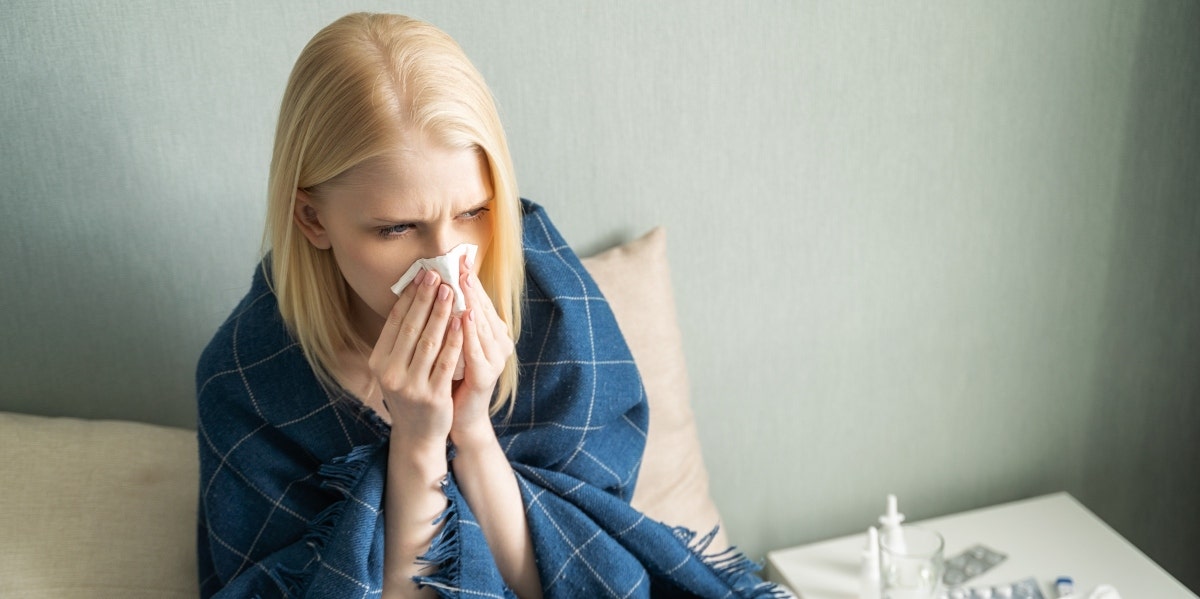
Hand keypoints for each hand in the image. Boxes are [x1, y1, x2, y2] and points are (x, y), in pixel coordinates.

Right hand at [368, 269, 463, 448]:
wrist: (417, 435)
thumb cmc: (410, 394)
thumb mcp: (396, 368)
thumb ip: (401, 341)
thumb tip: (413, 297)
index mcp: (378, 363)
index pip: (395, 323)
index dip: (409, 297)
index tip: (421, 275)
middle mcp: (390, 374)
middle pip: (411, 328)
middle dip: (425, 298)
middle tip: (437, 274)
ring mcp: (411, 386)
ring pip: (429, 342)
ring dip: (441, 313)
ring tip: (450, 290)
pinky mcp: (432, 396)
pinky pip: (446, 361)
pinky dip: (454, 339)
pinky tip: (461, 320)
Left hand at [450, 257, 514, 446]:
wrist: (460, 417)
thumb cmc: (453, 378)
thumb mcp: (452, 344)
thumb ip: (451, 320)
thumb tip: (438, 288)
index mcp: (492, 333)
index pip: (481, 300)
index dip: (470, 280)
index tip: (459, 258)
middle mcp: (499, 343)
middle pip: (483, 308)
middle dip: (470, 285)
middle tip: (460, 263)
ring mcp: (495, 359)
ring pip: (482, 325)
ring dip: (472, 302)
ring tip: (461, 282)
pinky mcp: (486, 374)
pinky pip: (476, 349)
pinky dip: (470, 332)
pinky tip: (464, 316)